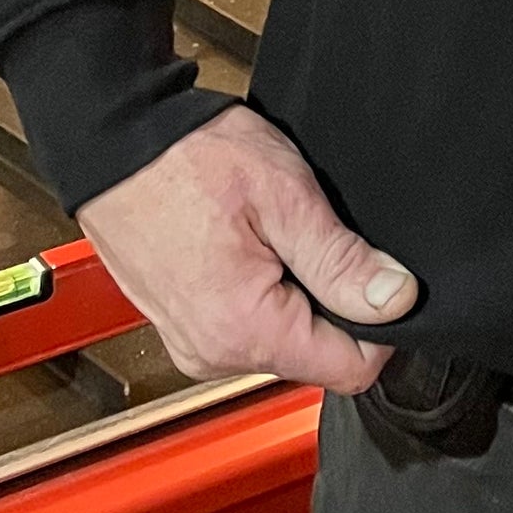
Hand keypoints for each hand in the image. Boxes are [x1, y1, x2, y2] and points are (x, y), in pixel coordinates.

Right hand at [78, 103, 416, 395]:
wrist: (114, 141)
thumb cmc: (188, 159)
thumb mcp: (286, 197)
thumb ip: (343, 260)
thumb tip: (398, 301)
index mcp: (244, 331)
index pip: (350, 371)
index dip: (382, 326)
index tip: (380, 278)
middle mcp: (214, 354)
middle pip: (317, 357)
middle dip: (334, 303)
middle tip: (315, 237)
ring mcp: (194, 344)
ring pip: (283, 342)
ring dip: (297, 295)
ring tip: (275, 234)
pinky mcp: (183, 327)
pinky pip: (246, 328)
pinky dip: (263, 293)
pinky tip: (250, 245)